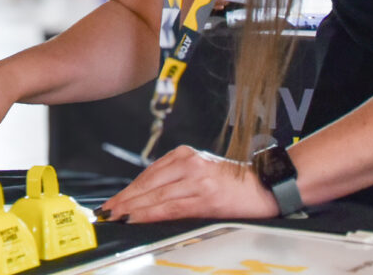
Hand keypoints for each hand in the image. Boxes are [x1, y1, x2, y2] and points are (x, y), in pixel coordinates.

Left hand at [98, 146, 276, 222]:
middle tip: (106, 212)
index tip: (113, 202)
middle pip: (148, 184)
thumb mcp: (201, 172)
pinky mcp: (206, 196)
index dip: (128, 190)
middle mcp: (188, 163)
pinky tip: (138, 218)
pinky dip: (151, 213)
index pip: (148, 174)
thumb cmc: (233, 182)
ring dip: (133, 208)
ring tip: (117, 217)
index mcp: (185, 154)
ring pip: (156, 196)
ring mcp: (197, 179)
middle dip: (125, 199)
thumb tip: (146, 198)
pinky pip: (172, 207)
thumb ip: (175, 179)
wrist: (266, 185)